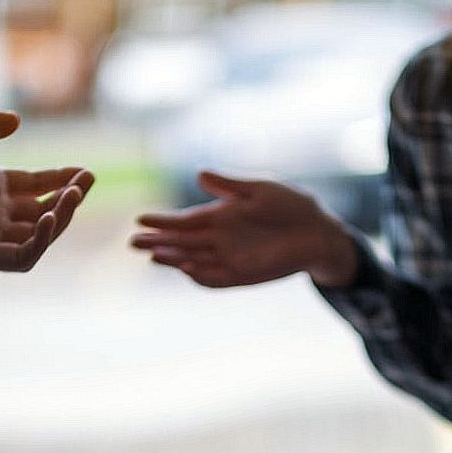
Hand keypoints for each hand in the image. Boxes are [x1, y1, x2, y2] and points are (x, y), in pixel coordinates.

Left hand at [0, 108, 94, 271]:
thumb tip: (16, 123)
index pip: (39, 186)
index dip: (63, 179)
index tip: (85, 171)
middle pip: (47, 210)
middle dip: (70, 198)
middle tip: (85, 181)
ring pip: (42, 234)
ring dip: (62, 217)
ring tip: (72, 196)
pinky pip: (22, 256)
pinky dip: (40, 241)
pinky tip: (48, 218)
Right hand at [130, 170, 358, 288]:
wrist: (318, 231)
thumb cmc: (291, 205)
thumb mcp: (260, 190)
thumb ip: (230, 186)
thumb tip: (200, 174)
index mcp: (220, 215)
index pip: (184, 220)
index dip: (163, 220)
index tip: (141, 218)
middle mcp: (219, 239)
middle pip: (182, 243)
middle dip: (158, 242)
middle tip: (133, 242)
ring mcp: (230, 258)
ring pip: (193, 261)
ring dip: (174, 260)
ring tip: (154, 256)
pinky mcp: (244, 275)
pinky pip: (216, 279)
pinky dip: (200, 277)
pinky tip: (185, 270)